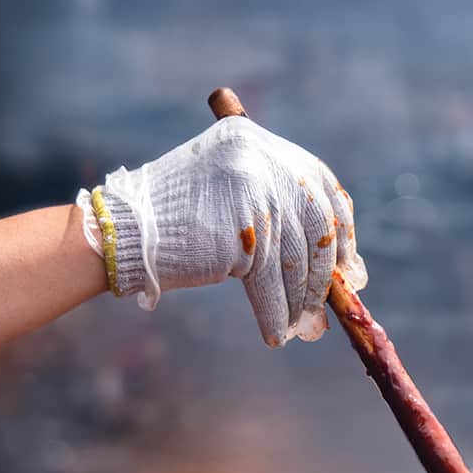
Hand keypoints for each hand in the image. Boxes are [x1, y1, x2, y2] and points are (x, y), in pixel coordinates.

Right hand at [76, 116, 366, 345]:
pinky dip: (274, 309)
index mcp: (257, 140)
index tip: (348, 264)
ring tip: (301, 326)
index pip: (319, 183)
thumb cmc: (175, 220)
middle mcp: (259, 157)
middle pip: (314, 220)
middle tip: (328, 303)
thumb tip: (336, 258)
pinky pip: (269, 278)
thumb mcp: (228, 192)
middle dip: (325, 268)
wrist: (124, 231)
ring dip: (299, 298)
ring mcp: (252, 189)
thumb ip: (273, 205)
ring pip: (292, 256)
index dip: (340, 227)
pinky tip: (276, 331)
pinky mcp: (243, 228)